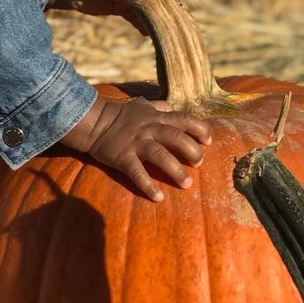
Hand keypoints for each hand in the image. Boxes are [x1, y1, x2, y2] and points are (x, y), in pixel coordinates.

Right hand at [61, 95, 210, 201]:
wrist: (95, 122)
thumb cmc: (121, 115)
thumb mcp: (143, 106)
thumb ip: (160, 107)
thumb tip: (174, 108)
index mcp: (156, 117)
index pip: (183, 119)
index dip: (199, 128)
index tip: (208, 140)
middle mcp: (149, 129)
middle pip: (175, 137)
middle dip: (191, 150)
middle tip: (198, 164)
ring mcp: (136, 143)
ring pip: (160, 155)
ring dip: (175, 170)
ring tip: (186, 183)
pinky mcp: (123, 157)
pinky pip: (137, 172)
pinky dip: (148, 185)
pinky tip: (158, 197)